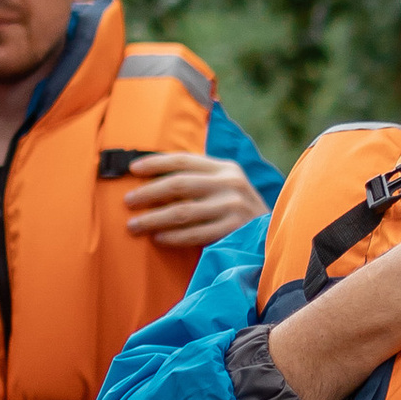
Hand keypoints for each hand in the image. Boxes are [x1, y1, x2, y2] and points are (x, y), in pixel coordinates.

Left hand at [123, 157, 265, 247]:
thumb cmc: (238, 211)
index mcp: (225, 168)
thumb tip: (151, 179)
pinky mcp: (234, 230)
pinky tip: (158, 238)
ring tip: (133, 225)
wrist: (273, 236)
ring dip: (154, 218)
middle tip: (127, 201)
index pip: (183, 160)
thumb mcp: (226, 187)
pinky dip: (173, 236)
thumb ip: (199, 180)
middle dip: (148, 193)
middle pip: (179, 185)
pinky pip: (195, 234)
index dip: (155, 163)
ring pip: (182, 211)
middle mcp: (230, 183)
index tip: (132, 169)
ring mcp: (233, 207)